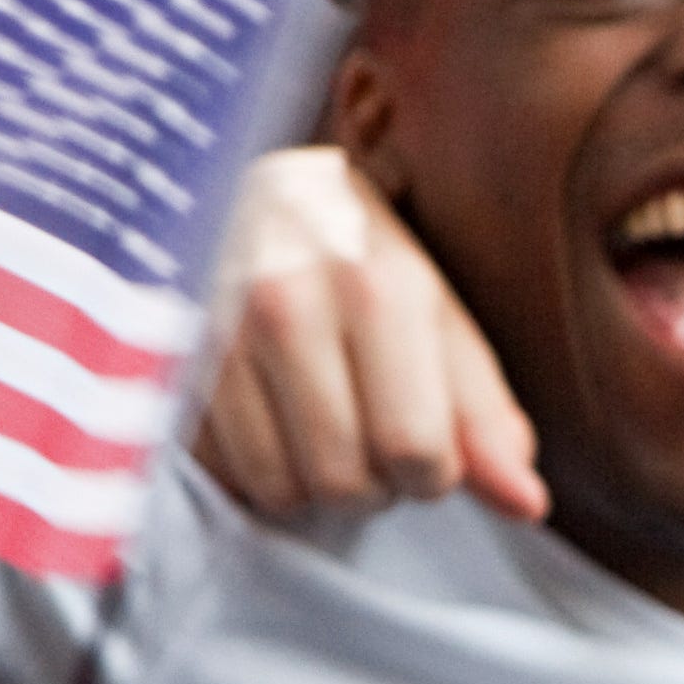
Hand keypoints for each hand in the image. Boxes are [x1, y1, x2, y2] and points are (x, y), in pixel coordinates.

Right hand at [198, 146, 542, 524]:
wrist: (232, 176)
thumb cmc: (354, 256)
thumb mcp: (435, 316)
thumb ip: (484, 413)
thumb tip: (526, 506)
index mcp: (376, 289)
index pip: (414, 452)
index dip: (430, 474)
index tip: (421, 444)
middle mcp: (287, 305)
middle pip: (344, 482)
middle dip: (370, 482)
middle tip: (364, 432)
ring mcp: (211, 331)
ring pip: (277, 488)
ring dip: (307, 482)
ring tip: (315, 426)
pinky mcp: (157, 358)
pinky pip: (218, 471)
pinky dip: (247, 466)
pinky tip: (261, 419)